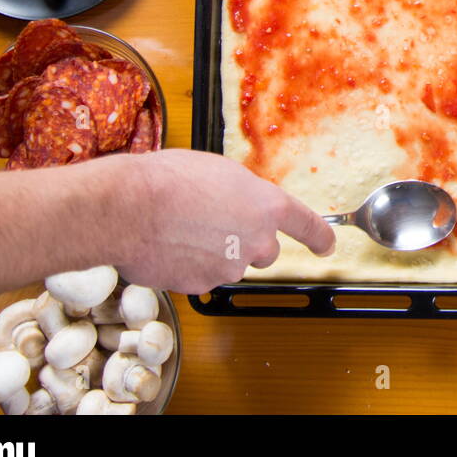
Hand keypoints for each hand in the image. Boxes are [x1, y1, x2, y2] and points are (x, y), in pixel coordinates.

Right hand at [112, 149, 334, 293]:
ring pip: (230, 264)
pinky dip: (189, 266)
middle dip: (245, 242)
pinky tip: (169, 246)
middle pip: (265, 251)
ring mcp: (231, 267)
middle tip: (213, 224)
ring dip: (214, 253)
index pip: (308, 226)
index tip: (326, 246)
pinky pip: (202, 277)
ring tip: (181, 229)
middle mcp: (257, 241)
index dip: (319, 237)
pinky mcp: (202, 286)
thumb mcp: (218, 171)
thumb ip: (241, 194)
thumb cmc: (169, 179)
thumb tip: (237, 205)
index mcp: (268, 206)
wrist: (130, 208)